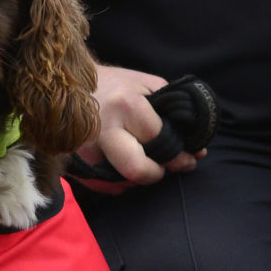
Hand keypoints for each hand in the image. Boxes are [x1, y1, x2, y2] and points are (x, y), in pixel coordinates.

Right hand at [75, 64, 201, 191]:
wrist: (72, 84)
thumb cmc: (118, 85)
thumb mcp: (150, 87)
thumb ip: (176, 115)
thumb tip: (198, 151)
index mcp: (125, 104)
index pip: (159, 141)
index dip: (178, 155)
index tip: (187, 159)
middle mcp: (102, 129)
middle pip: (135, 169)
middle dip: (155, 173)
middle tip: (162, 168)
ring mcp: (84, 148)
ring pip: (120, 182)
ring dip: (137, 178)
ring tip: (142, 161)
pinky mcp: (74, 162)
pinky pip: (103, 185)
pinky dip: (118, 181)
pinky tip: (123, 167)